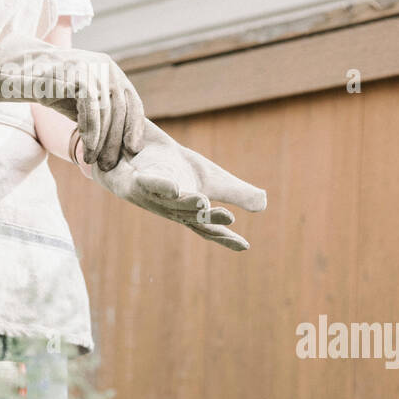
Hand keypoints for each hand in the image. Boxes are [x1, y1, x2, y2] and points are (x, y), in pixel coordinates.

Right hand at [0, 32, 144, 172]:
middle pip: (121, 108)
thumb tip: (121, 146)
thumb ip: (102, 115)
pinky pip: (90, 107)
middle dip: (116, 140)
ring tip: (96, 162)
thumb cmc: (52, 90)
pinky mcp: (76, 74)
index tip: (134, 150)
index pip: (131, 101)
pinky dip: (91, 131)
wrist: (17, 73)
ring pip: (107, 110)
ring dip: (103, 141)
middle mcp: (105, 66)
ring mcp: (91, 68)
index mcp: (111, 70)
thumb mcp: (82, 102)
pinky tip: (88, 148)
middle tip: (111, 164)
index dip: (134, 127)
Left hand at [90, 117, 266, 250]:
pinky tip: (174, 187)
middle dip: (209, 216)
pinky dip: (160, 186)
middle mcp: (170, 208)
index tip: (245, 246)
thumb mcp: (208, 179)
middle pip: (192, 215)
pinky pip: (148, 183)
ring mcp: (150, 197)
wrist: (134, 152)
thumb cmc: (173, 171)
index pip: (208, 227)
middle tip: (230, 216)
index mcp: (189, 210)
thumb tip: (264, 203)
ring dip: (187, 203)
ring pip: (171, 201)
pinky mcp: (134, 182)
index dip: (224, 236)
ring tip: (203, 202)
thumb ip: (235, 192)